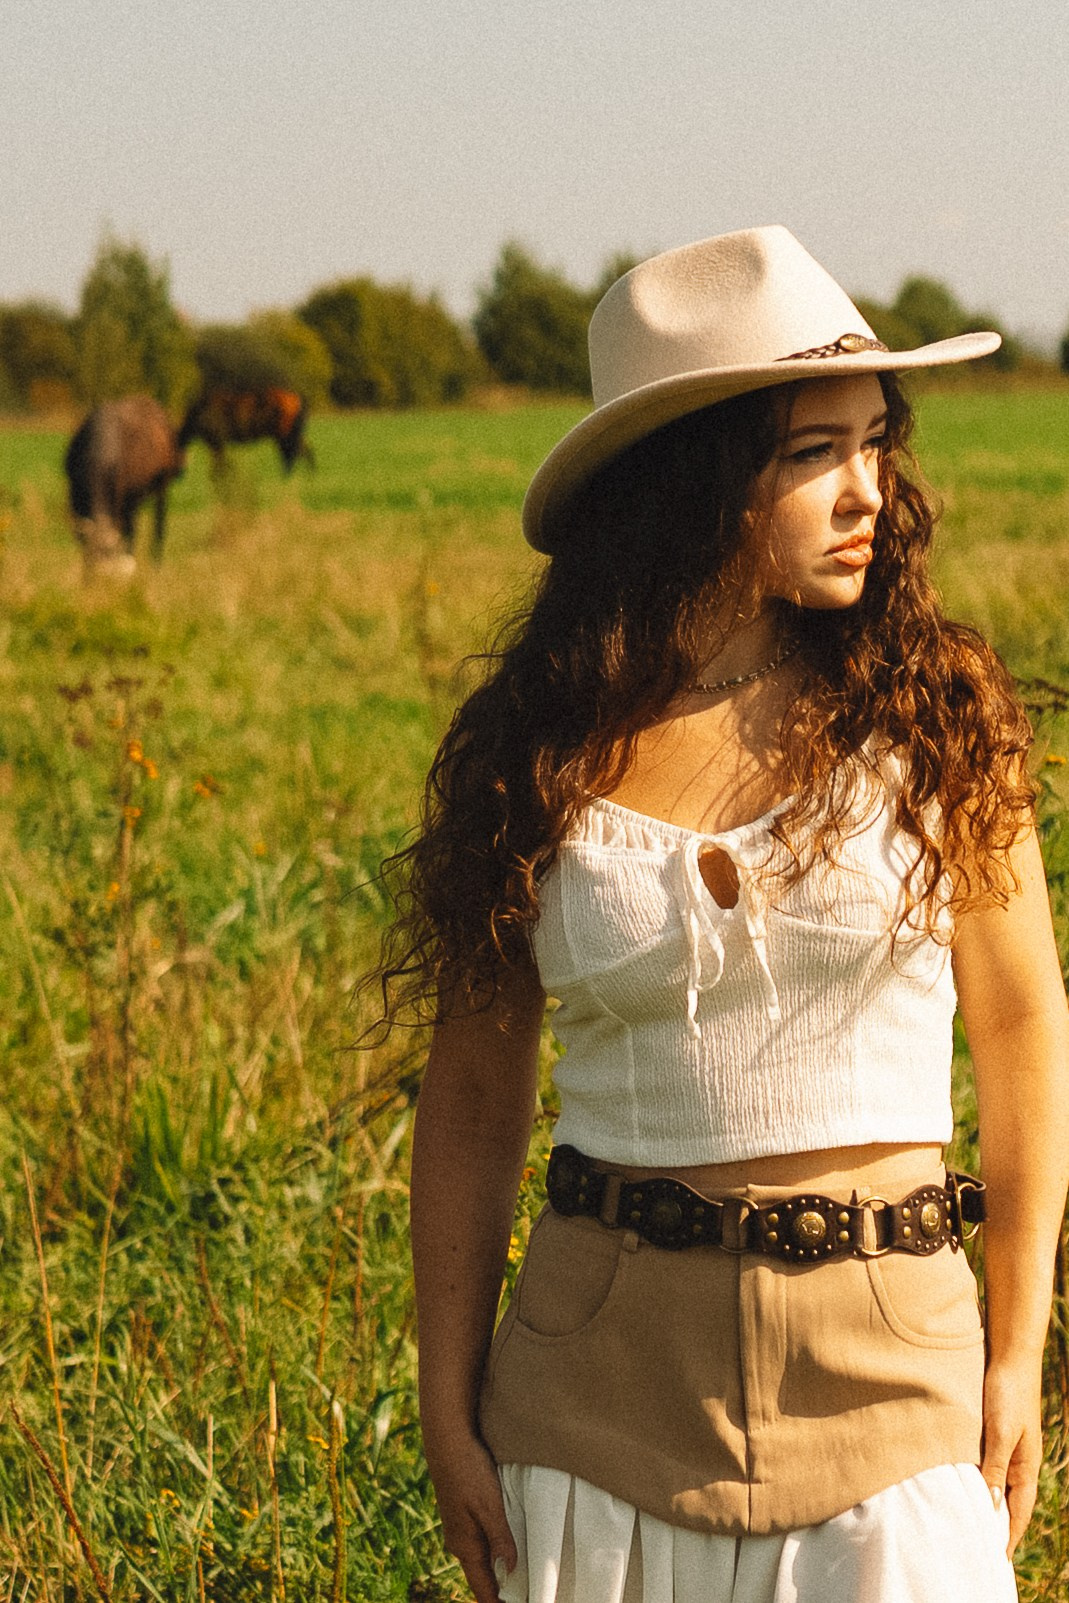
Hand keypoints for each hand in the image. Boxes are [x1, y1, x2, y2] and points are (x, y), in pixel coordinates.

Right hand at [424, 1430, 517, 1602]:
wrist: (447, 1440)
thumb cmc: (467, 1471)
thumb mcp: (488, 1505)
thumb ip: (500, 1538)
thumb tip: (510, 1570)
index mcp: (464, 1545)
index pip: (481, 1587)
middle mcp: (460, 1541)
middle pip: (482, 1576)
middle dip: (500, 1590)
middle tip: (524, 1596)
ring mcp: (460, 1527)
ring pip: (482, 1558)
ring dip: (498, 1569)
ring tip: (519, 1579)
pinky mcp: (464, 1513)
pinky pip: (481, 1541)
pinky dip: (495, 1550)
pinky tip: (507, 1546)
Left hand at [980, 1355, 1042, 1555]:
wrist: (1009, 1356)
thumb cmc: (1007, 1392)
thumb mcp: (1000, 1432)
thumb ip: (996, 1467)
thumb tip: (990, 1507)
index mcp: (1026, 1467)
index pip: (1018, 1512)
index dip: (1007, 1535)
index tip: (994, 1558)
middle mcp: (1018, 1461)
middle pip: (1007, 1502)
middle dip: (994, 1524)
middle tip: (975, 1545)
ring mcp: (1007, 1447)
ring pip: (995, 1483)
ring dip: (983, 1501)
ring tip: (965, 1521)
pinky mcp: (993, 1432)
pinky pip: (985, 1464)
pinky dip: (976, 1478)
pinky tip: (960, 1482)